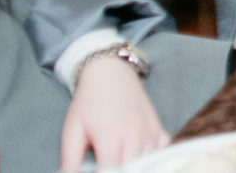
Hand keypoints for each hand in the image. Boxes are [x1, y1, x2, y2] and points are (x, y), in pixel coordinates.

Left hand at [60, 51, 165, 171]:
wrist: (110, 71)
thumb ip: (70, 160)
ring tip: (125, 165)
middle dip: (121, 172)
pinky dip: (158, 159)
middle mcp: (134, 137)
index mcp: (110, 139)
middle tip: (109, 167)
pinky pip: (165, 151)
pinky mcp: (158, 128)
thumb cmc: (88, 102)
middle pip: (133, 170)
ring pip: (150, 164)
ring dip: (139, 168)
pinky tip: (146, 162)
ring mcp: (149, 132)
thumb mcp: (72, 131)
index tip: (97, 171)